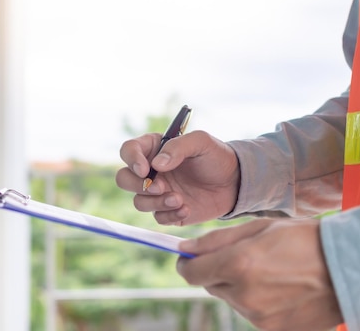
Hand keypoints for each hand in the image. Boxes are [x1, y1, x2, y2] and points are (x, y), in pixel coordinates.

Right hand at [116, 130, 239, 225]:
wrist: (235, 182)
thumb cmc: (216, 157)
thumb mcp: (201, 142)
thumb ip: (178, 147)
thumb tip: (156, 165)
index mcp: (154, 149)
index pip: (129, 151)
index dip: (131, 159)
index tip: (145, 169)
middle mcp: (150, 171)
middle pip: (124, 179)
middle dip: (138, 185)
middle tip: (161, 187)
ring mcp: (157, 193)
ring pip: (139, 202)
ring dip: (156, 203)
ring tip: (179, 199)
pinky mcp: (167, 211)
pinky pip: (158, 217)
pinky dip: (170, 215)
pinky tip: (187, 209)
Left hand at [176, 218, 342, 330]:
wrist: (351, 267)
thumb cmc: (306, 239)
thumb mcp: (260, 228)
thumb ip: (216, 240)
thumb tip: (185, 249)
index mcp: (239, 264)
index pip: (191, 272)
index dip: (186, 264)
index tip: (188, 258)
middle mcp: (245, 295)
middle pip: (212, 286)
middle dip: (220, 271)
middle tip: (247, 257)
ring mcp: (260, 317)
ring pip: (233, 300)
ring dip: (241, 287)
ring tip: (272, 272)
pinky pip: (253, 314)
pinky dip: (259, 302)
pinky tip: (282, 289)